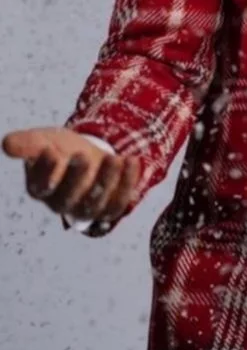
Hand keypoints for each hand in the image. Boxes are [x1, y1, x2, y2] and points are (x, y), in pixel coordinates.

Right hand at [2, 127, 140, 223]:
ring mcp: (86, 208)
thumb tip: (6, 143)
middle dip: (77, 178)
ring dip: (106, 181)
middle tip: (83, 156)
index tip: (51, 151)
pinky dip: (127, 183)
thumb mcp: (45, 141)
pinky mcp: (109, 207)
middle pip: (68, 199)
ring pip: (95, 203)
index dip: (45, 171)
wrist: (90, 153)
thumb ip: (28, 144)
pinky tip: (131, 161)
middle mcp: (62, 203)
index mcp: (41, 188)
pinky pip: (119, 202)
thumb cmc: (61, 149)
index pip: (40, 187)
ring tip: (114, 158)